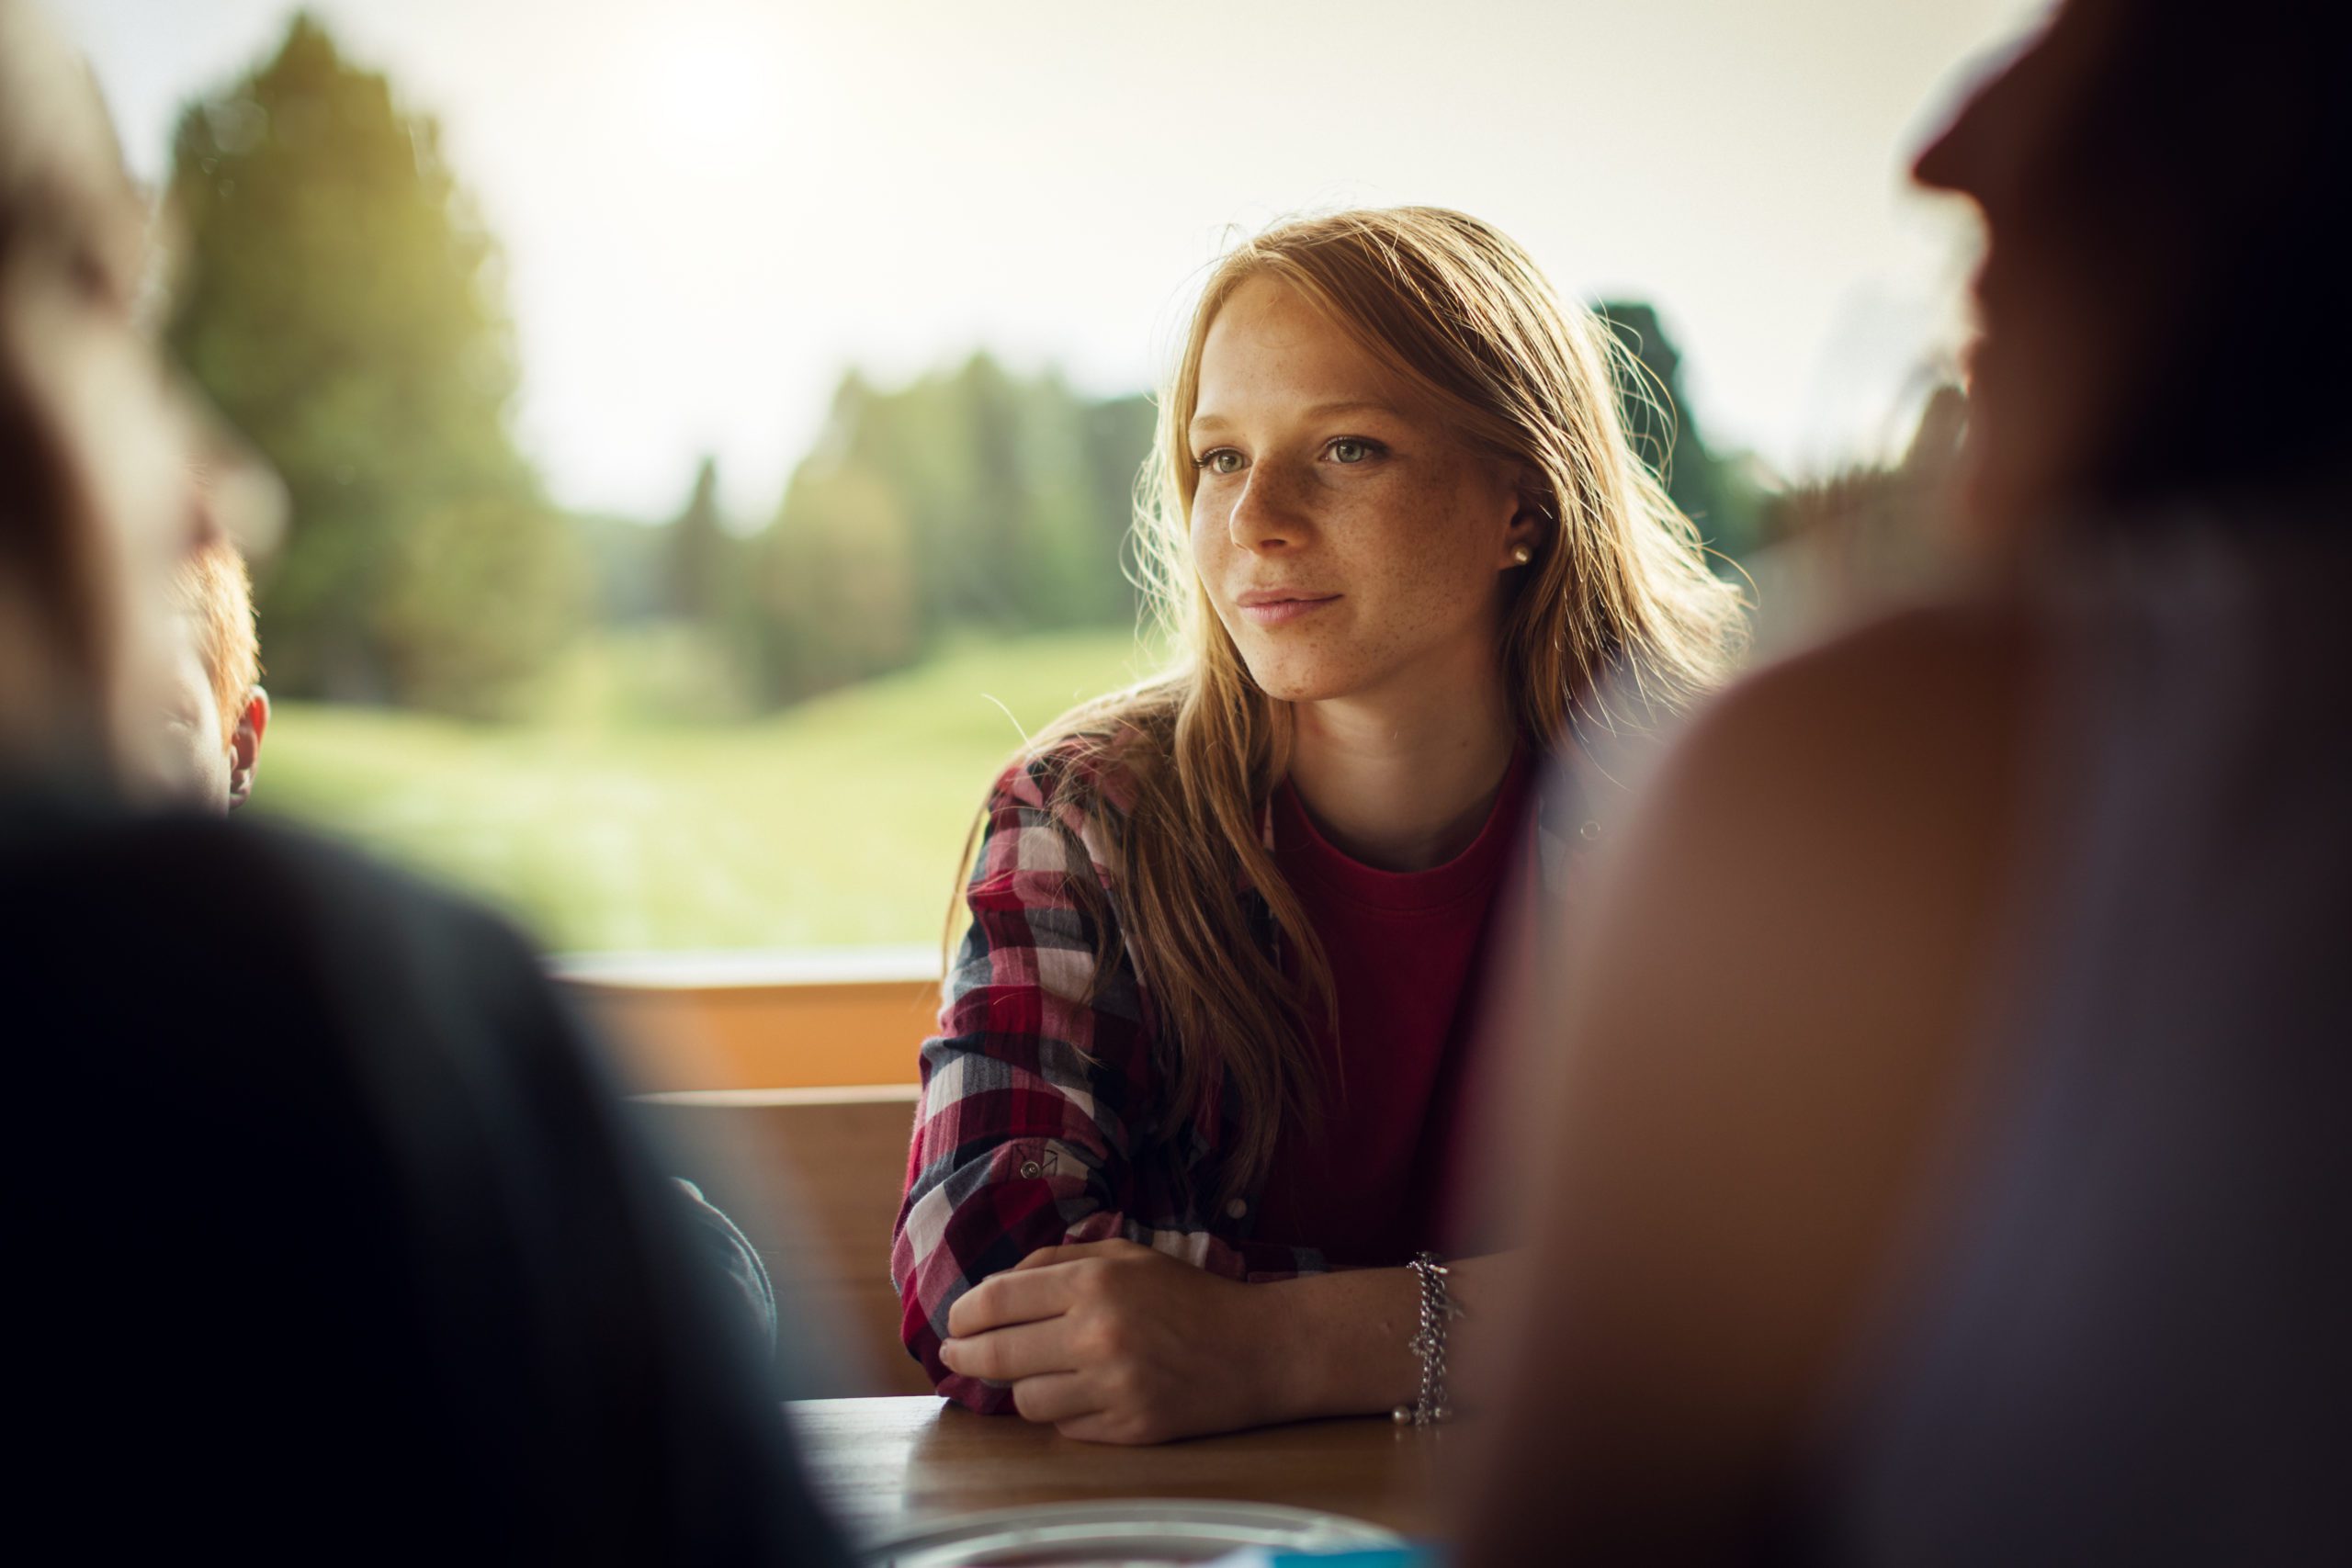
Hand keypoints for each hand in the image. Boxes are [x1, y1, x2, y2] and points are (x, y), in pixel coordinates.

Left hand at [939, 1239, 1284, 1443]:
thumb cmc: (1189, 1296)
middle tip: (955, 1355)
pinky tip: (1085, 1393)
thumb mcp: (1127, 1255)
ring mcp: (1113, 1388)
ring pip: (1026, 1401)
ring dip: (1022, 1388)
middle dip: (965, 1357)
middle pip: (997, 1357)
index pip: (996, 1301)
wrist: (1259, 1350)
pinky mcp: (1129, 1430)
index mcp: (1094, 1281)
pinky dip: (1066, 1412)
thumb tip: (994, 1288)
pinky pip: (1066, 1427)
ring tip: (1039, 1372)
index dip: (964, 1314)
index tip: (957, 1322)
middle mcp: (1097, 1334)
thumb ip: (1058, 1261)